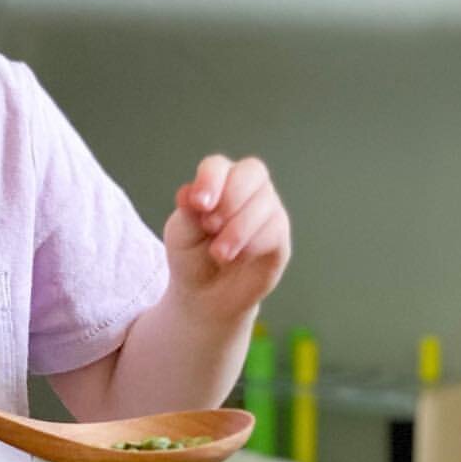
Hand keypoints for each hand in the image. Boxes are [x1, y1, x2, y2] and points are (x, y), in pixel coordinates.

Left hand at [164, 155, 290, 323]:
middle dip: (230, 199)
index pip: (218, 166)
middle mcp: (247, 189)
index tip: (198, 204)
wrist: (205, 295)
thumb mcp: (181, 233)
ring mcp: (267, 211)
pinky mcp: (279, 238)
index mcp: (218, 182)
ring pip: (265, 203)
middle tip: (209, 227)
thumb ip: (188, 212)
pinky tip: (236, 258)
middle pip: (252, 172)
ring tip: (218, 253)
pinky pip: (275, 230)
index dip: (210, 179)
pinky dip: (252, 244)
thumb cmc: (191, 255)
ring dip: (238, 229)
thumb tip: (189, 191)